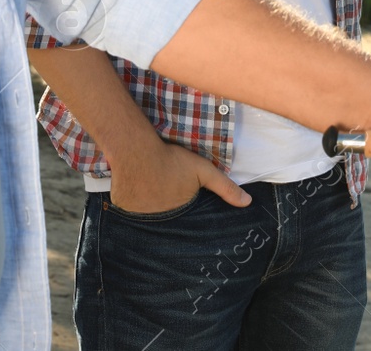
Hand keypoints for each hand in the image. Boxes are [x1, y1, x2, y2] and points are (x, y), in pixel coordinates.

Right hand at [107, 137, 250, 213]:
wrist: (136, 149)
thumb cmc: (171, 159)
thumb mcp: (203, 170)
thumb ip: (225, 187)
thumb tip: (247, 203)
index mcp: (179, 213)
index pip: (184, 219)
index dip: (184, 211)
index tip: (180, 200)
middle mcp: (158, 219)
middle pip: (165, 216)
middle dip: (166, 208)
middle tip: (164, 191)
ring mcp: (138, 215)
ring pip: (146, 214)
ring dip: (149, 206)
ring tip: (150, 189)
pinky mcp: (122, 206)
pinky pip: (129, 208)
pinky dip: (133, 201)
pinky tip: (136, 188)